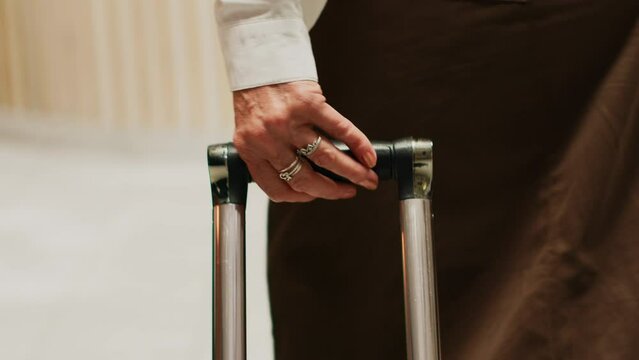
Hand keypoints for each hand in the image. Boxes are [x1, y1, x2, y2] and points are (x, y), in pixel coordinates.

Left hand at [232, 80, 377, 201]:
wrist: (256, 56)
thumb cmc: (254, 93)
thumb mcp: (251, 129)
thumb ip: (267, 152)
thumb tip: (301, 173)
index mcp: (251, 150)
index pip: (278, 188)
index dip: (302, 197)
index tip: (316, 196)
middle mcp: (268, 140)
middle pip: (307, 179)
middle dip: (333, 191)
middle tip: (349, 192)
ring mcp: (289, 122)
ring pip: (327, 158)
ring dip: (352, 172)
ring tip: (367, 178)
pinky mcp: (308, 103)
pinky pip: (339, 129)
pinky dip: (358, 144)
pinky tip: (369, 155)